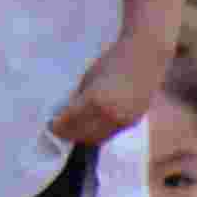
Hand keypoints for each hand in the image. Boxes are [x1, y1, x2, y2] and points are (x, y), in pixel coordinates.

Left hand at [47, 41, 166, 149]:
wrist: (145, 57)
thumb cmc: (115, 60)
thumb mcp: (90, 77)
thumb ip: (79, 96)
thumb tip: (66, 113)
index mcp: (95, 99)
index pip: (70, 121)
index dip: (58, 126)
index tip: (51, 125)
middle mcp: (110, 114)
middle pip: (83, 135)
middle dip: (69, 134)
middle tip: (59, 130)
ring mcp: (123, 121)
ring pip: (97, 139)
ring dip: (83, 137)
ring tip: (74, 130)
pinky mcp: (132, 122)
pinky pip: (110, 134)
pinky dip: (98, 133)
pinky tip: (91, 126)